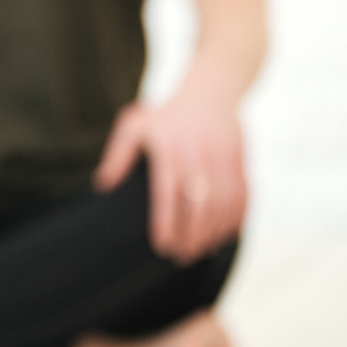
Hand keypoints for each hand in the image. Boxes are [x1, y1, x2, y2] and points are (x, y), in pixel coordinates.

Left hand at [93, 92, 247, 264]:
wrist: (210, 90)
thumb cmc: (165, 114)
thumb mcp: (134, 125)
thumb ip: (118, 155)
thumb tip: (102, 185)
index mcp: (168, 146)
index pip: (168, 192)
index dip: (166, 222)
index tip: (161, 246)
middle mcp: (197, 151)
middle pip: (199, 203)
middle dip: (192, 235)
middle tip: (182, 257)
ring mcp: (223, 155)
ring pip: (225, 203)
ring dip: (215, 232)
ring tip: (202, 251)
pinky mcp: (241, 159)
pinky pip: (244, 195)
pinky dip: (237, 219)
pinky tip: (226, 236)